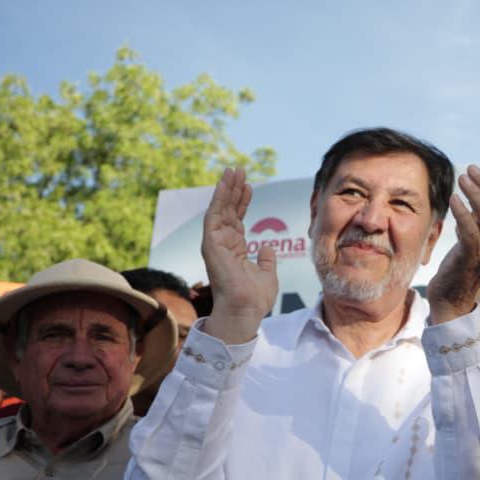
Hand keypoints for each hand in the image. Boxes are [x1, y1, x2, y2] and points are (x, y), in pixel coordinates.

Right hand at [200, 168, 277, 343]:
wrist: (246, 309)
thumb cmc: (255, 298)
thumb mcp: (267, 274)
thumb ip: (267, 259)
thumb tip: (268, 247)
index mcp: (235, 250)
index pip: (237, 220)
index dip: (243, 202)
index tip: (249, 185)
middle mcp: (223, 244)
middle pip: (228, 211)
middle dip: (234, 190)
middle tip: (239, 170)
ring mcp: (216, 243)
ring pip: (220, 210)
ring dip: (226, 189)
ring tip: (233, 170)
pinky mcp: (210, 244)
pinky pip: (214, 216)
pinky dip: (219, 199)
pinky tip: (224, 184)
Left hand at [427, 166, 479, 323]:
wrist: (451, 301)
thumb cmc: (460, 267)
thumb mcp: (474, 241)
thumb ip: (479, 222)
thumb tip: (478, 194)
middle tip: (471, 170)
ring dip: (475, 194)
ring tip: (462, 179)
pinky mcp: (469, 260)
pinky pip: (471, 233)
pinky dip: (462, 213)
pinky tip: (453, 200)